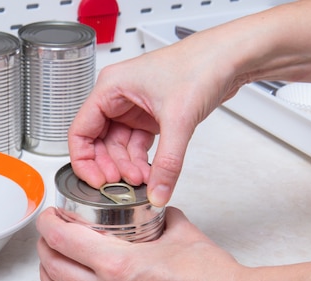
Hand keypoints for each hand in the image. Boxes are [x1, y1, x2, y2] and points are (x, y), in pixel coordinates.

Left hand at [36, 206, 248, 280]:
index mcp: (118, 262)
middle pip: (55, 266)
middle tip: (51, 234)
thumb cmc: (211, 274)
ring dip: (49, 275)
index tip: (50, 216)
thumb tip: (151, 210)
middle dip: (46, 246)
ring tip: (51, 261)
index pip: (63, 239)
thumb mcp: (179, 229)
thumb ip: (157, 216)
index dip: (48, 223)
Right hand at [68, 34, 243, 206]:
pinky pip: (137, 145)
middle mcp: (118, 97)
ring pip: (119, 147)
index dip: (85, 161)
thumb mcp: (178, 119)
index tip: (96, 181)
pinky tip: (152, 173)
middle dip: (111, 167)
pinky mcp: (151, 116)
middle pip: (99, 143)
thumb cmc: (201, 65)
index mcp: (110, 87)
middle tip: (124, 186)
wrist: (230, 57)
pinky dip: (142, 161)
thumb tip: (157, 192)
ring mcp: (134, 108)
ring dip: (128, 167)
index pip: (80, 131)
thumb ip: (166, 163)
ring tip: (144, 181)